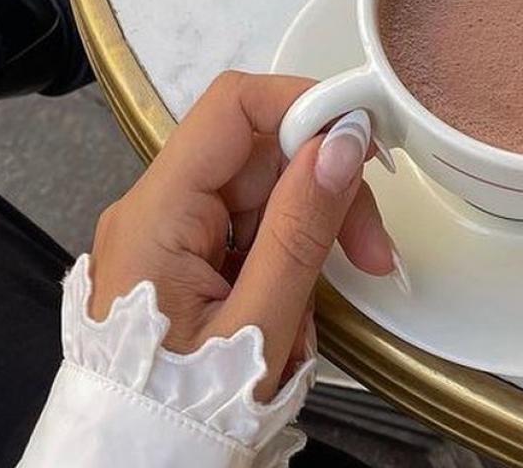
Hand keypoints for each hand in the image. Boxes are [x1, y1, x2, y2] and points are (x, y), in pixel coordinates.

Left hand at [89, 71, 400, 400]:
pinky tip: (287, 316)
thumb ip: (302, 229)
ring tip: (312, 314)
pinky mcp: (175, 262)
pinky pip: (242, 234)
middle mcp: (151, 210)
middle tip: (370, 249)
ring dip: (305, 240)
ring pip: (256, 196)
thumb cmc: (182, 418)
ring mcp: (162, 236)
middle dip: (320, 191)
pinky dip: (279, 263)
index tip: (362, 132)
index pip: (231, 108)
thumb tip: (339, 143)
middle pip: (254, 155)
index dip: (301, 105)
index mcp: (157, 213)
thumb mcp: (259, 327)